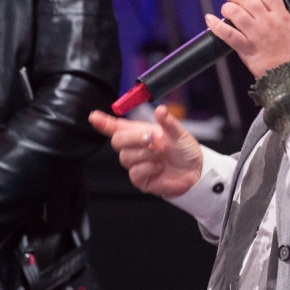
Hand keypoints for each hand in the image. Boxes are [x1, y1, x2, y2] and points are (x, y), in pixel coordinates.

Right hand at [89, 105, 203, 197]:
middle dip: (132, 138)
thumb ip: (168, 122)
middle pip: (117, 141)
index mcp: (141, 132)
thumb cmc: (185, 150)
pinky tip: (159, 167)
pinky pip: (134, 172)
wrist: (195, 171)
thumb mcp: (179, 133)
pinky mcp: (140, 179)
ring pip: (125, 157)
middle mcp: (136, 147)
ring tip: (161, 155)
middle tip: (150, 138)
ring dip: (145, 154)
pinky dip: (148, 167)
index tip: (93, 117)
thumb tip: (160, 110)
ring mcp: (136, 163)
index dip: (104, 123)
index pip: (117, 127)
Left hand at [207, 0, 289, 77]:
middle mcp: (268, 21)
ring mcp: (256, 34)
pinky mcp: (246, 48)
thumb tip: (260, 12)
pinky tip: (210, 20)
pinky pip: (228, 33)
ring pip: (236, 13)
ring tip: (225, 9)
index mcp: (282, 16)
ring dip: (227, 8)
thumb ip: (277, 19)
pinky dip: (216, 25)